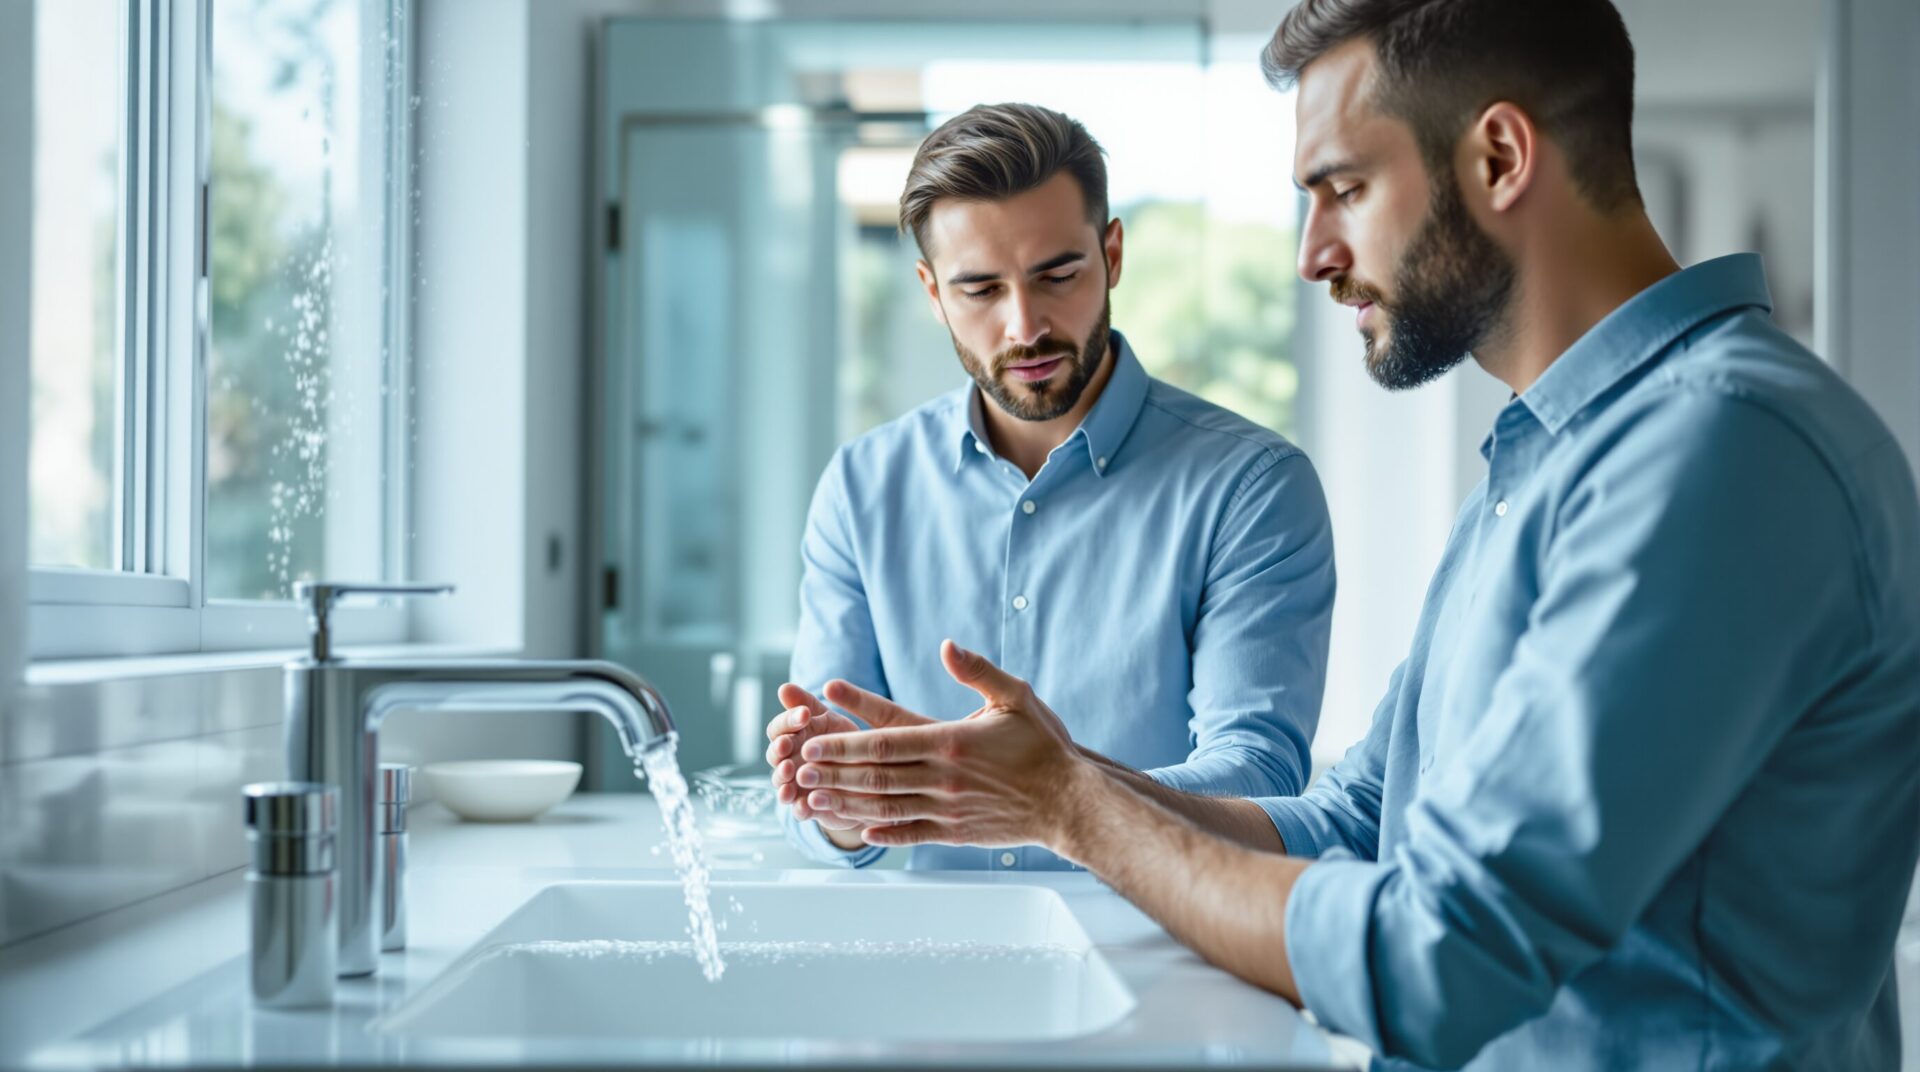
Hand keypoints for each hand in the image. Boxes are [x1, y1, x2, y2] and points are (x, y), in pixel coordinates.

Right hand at [765, 683, 868, 832]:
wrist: (868, 776)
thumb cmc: (842, 742)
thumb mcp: (828, 720)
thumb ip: (807, 704)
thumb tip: (783, 687)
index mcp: (792, 738)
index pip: (778, 728)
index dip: (788, 721)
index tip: (805, 714)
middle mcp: (788, 762)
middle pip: (774, 756)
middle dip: (779, 750)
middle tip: (787, 743)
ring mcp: (796, 787)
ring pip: (781, 785)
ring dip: (782, 779)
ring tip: (789, 772)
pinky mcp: (810, 809)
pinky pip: (800, 811)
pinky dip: (800, 808)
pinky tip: (804, 805)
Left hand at [796, 640, 1090, 849]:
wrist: (1069, 802)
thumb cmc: (1043, 747)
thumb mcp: (1015, 697)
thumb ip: (978, 670)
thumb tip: (947, 646)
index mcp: (950, 742)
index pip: (884, 742)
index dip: (843, 743)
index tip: (812, 740)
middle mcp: (943, 778)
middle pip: (874, 776)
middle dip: (831, 773)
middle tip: (797, 769)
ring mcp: (946, 809)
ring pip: (883, 806)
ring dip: (843, 802)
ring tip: (811, 797)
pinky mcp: (954, 832)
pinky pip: (908, 833)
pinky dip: (879, 831)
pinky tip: (857, 828)